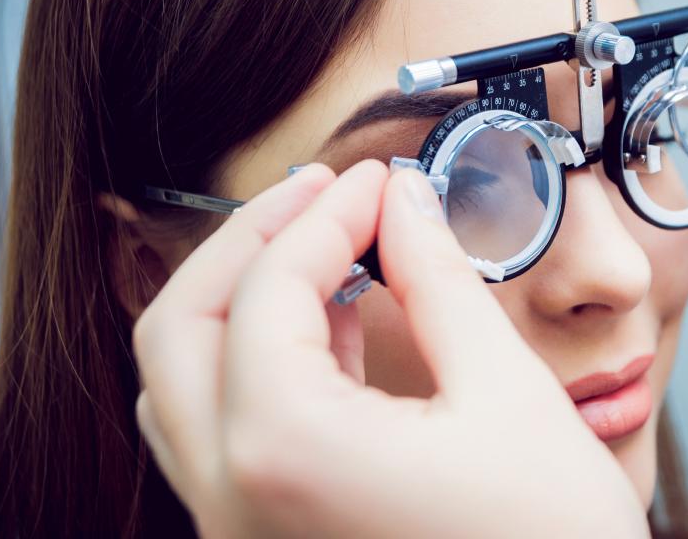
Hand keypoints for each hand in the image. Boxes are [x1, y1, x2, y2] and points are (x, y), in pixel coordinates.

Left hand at [133, 161, 647, 537]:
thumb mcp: (505, 391)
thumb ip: (438, 280)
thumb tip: (405, 204)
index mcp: (287, 451)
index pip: (269, 288)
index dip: (326, 214)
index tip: (378, 183)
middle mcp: (235, 498)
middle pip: (181, 327)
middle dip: (251, 242)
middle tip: (325, 194)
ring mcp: (240, 531)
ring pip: (181, 384)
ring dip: (241, 300)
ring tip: (324, 250)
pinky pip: (219, 434)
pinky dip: (256, 362)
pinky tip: (331, 329)